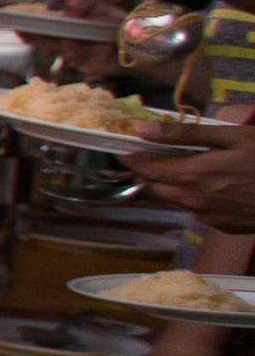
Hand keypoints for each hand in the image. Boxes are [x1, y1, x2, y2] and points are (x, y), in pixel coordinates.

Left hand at [123, 119, 254, 232]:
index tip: (124, 150)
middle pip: (156, 189)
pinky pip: (199, 211)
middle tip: (158, 157)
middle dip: (150, 174)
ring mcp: (208, 217)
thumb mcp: (231, 137)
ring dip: (175, 186)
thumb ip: (185, 135)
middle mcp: (193, 201)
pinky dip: (198, 198)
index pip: (145, 170)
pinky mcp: (222, 226)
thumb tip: (141, 129)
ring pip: (177, 201)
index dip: (131, 159)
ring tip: (193, 168)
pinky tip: (218, 186)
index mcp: (192, 176)